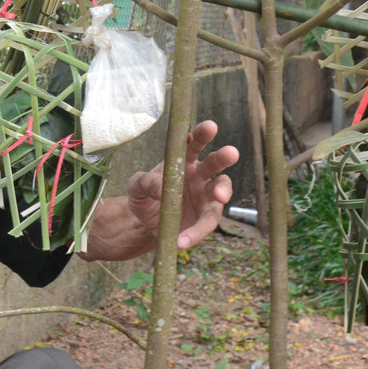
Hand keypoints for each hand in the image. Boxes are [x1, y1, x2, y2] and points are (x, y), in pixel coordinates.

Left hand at [127, 120, 238, 250]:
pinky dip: (196, 232)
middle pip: (215, 163)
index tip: (208, 127)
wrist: (145, 224)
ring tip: (221, 195)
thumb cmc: (144, 197)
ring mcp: (206, 197)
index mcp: (182, 161)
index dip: (201, 135)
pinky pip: (206, 223)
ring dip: (223, 191)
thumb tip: (160, 188)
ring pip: (221, 190)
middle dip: (224, 156)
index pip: (193, 144)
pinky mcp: (205, 218)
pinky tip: (183, 240)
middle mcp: (199, 175)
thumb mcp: (136, 188)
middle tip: (231, 152)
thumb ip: (144, 183)